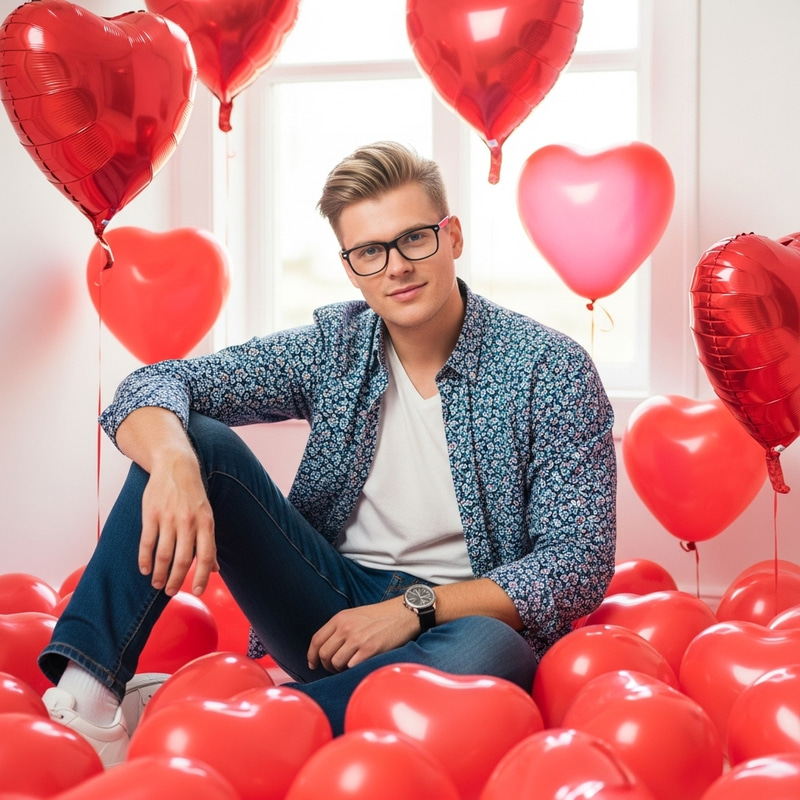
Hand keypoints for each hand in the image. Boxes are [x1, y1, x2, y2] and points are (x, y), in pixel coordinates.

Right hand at [138, 451, 217, 596]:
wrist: (175, 465)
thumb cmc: (193, 494)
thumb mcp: (207, 515)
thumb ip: (208, 541)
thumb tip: (214, 569)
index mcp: (206, 522)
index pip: (206, 555)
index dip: (202, 577)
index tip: (197, 592)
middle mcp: (188, 522)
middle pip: (183, 559)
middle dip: (177, 580)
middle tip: (171, 592)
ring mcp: (168, 518)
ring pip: (163, 554)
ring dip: (160, 574)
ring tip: (158, 584)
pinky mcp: (151, 514)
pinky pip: (147, 542)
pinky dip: (145, 559)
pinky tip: (145, 569)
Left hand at [307, 598, 419, 672]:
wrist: (404, 612)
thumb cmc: (381, 616)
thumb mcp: (355, 615)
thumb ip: (341, 628)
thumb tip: (329, 648)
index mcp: (340, 618)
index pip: (316, 640)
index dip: (311, 655)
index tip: (313, 664)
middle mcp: (346, 627)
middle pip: (324, 654)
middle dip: (327, 666)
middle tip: (337, 668)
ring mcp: (357, 639)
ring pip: (336, 663)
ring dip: (341, 670)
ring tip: (350, 667)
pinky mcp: (370, 649)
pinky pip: (351, 667)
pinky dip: (353, 670)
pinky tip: (360, 666)